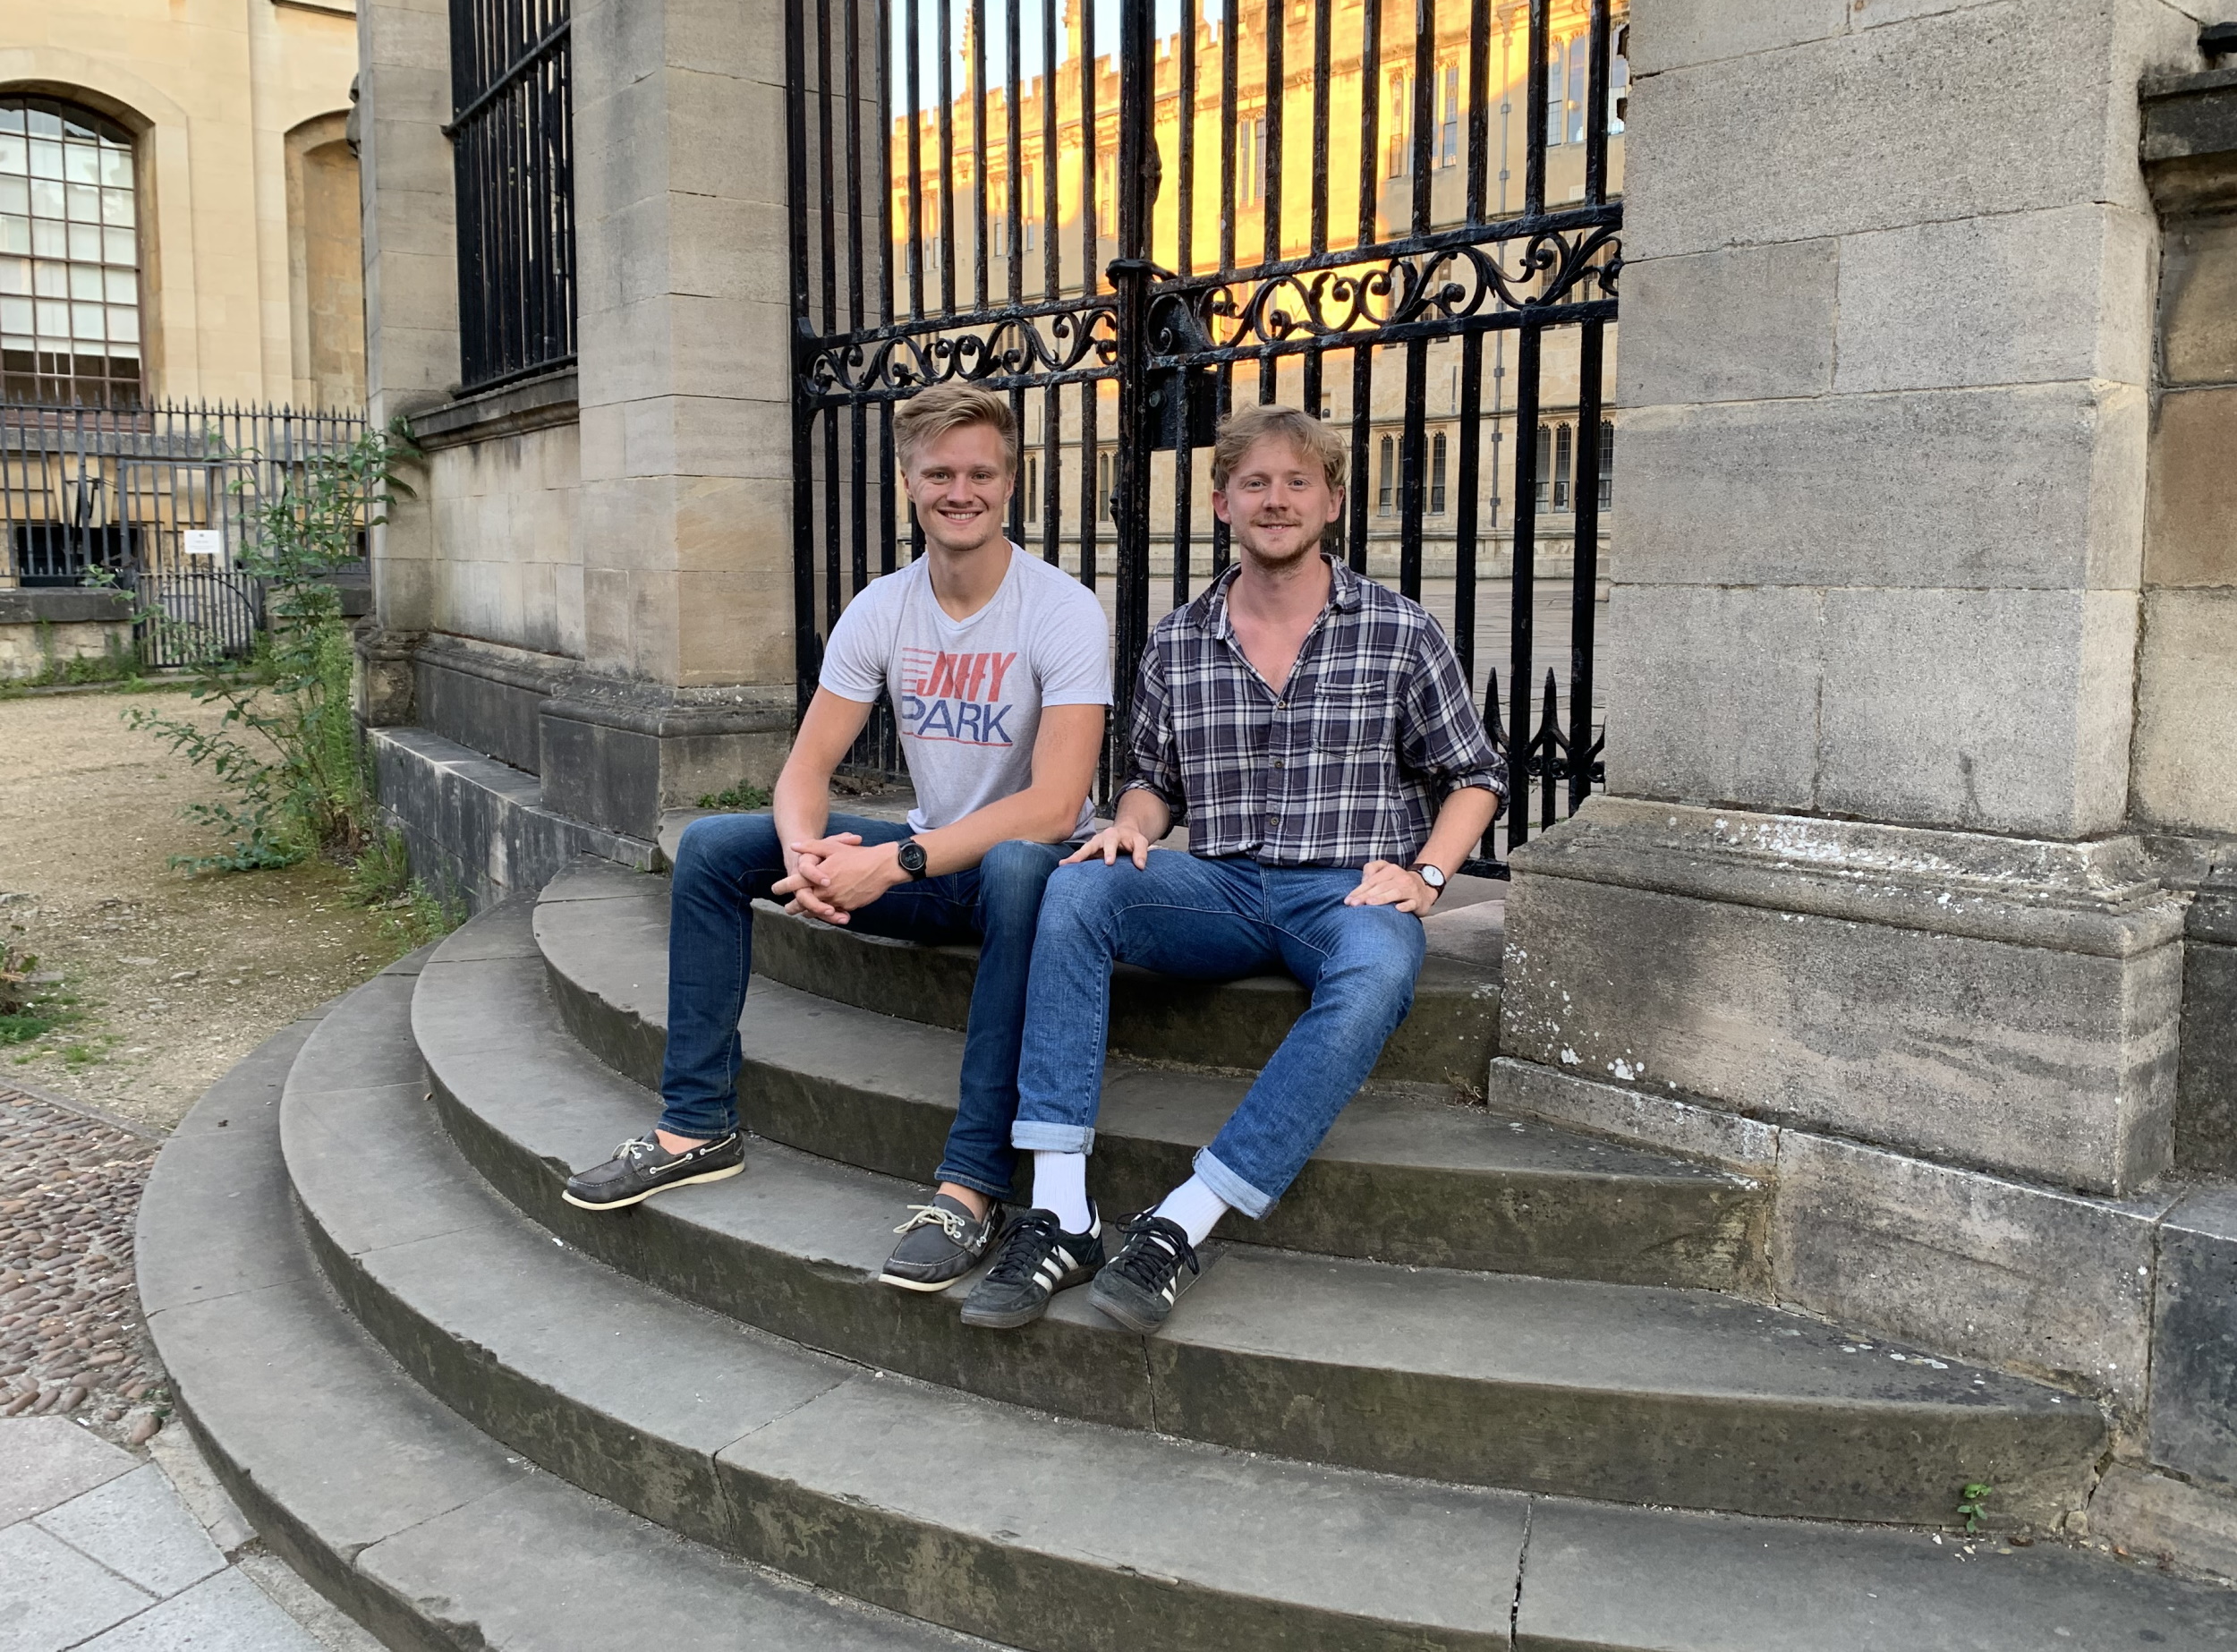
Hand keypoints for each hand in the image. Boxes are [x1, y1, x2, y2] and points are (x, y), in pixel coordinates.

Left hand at [775, 838, 902, 922]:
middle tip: (788, 909)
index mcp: (818, 877)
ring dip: (810, 912)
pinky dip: (829, 912)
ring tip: (805, 912)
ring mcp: (837, 901)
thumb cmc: (857, 854)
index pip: (794, 885)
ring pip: (818, 911)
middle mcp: (825, 892)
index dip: (782, 887)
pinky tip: (826, 910)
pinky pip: (835, 912)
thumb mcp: (832, 846)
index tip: (775, 890)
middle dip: (794, 907)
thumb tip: (794, 846)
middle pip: (803, 904)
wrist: (883, 867)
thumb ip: (811, 846)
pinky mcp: (849, 907)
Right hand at [1062, 823, 1153, 868]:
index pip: (1111, 842)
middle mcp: (1100, 839)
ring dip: (1073, 858)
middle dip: (1082, 854)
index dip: (1110, 852)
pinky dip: (1073, 863)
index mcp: (1113, 834)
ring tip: (1062, 865)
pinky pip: (1081, 858)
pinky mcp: (1090, 854)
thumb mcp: (1141, 841)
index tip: (1109, 863)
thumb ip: (1141, 852)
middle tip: (1074, 862)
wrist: (1124, 834)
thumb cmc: (1132, 839)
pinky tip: (1064, 870)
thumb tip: (1140, 866)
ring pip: (1082, 852)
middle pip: (1090, 846)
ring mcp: (1093, 846)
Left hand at [1345, 859, 1437, 913]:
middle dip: (1366, 896)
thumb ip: (1371, 870)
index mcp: (1390, 870)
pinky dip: (1405, 906)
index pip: (1371, 881)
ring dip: (1382, 898)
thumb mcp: (1385, 870)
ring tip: (1370, 903)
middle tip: (1354, 904)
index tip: (1348, 900)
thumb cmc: (1398, 881)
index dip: (1359, 890)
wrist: (1424, 886)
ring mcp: (1410, 889)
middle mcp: (1400, 878)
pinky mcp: (1418, 900)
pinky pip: (1411, 903)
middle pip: (1380, 887)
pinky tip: (1397, 908)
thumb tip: (1362, 880)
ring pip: (1395, 893)